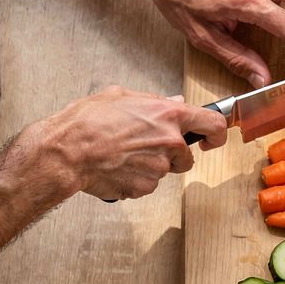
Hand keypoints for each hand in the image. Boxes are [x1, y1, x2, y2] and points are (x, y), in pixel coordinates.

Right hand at [33, 87, 227, 200]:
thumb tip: (174, 102)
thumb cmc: (88, 122)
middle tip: (145, 148)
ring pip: (164, 170)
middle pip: (186, 156)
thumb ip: (154, 101)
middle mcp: (170, 142)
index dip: (217, 134)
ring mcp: (159, 168)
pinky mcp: (144, 187)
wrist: (67, 152)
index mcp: (168, 115)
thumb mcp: (121, 96)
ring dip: (150, 166)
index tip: (212, 140)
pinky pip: (147, 184)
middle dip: (172, 155)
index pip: (213, 124)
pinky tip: (116, 167)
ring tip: (122, 154)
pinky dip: (135, 179)